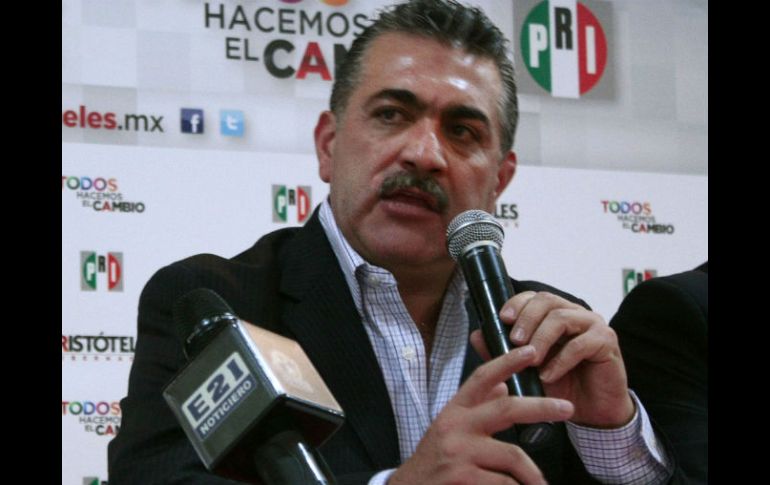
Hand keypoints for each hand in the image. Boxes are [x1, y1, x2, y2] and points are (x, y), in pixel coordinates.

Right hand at [389, 345, 574, 484]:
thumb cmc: (434, 460)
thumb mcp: (450, 429)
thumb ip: (476, 408)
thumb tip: (503, 387)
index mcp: (454, 410)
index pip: (481, 378)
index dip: (507, 362)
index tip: (531, 351)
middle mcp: (455, 426)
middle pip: (506, 408)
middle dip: (542, 407)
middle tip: (568, 408)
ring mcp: (458, 452)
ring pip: (513, 455)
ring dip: (533, 474)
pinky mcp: (462, 478)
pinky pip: (505, 483)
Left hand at [470, 291, 633, 427]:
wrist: (593, 413)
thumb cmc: (562, 385)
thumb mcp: (527, 370)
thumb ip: (502, 351)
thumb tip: (476, 335)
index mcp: (556, 314)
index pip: (535, 297)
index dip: (517, 303)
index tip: (502, 318)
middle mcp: (575, 314)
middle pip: (547, 300)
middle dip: (527, 318)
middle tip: (514, 340)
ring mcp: (593, 325)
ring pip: (562, 318)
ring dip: (541, 339)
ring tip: (530, 361)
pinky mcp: (607, 342)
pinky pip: (581, 344)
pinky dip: (560, 360)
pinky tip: (548, 376)